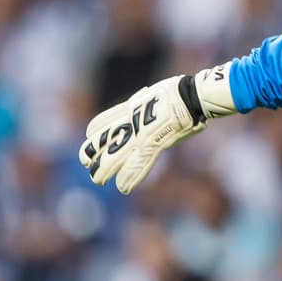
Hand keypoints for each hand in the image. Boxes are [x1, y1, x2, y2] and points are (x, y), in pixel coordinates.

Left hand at [79, 63, 235, 193]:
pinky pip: (140, 162)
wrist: (192, 95)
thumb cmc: (179, 93)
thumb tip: (144, 102)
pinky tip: (123, 187)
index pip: (102, 122)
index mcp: (130, 108)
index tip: (90, 138)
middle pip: (102, 140)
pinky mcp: (154, 142)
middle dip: (92, 154)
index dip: (94, 132)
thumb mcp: (153, 95)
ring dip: (104, 169)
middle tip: (88, 164)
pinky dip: (131, 175)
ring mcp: (140, 133)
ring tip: (98, 179)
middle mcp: (130, 121)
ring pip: (115, 154)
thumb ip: (144, 103)